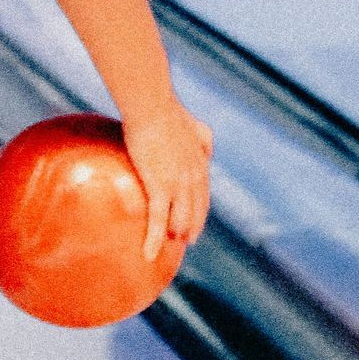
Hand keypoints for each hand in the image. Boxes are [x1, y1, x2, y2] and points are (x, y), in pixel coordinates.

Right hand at [122, 99, 213, 264]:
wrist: (152, 106)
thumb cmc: (166, 110)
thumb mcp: (194, 124)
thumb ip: (204, 138)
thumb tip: (209, 152)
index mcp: (201, 164)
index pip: (204, 196)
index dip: (201, 213)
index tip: (196, 225)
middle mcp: (194, 178)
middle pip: (197, 212)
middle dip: (192, 228)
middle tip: (185, 241)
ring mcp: (178, 185)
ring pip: (180, 220)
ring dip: (174, 234)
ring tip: (166, 245)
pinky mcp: (160, 187)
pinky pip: (158, 220)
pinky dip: (154, 239)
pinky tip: (149, 254)